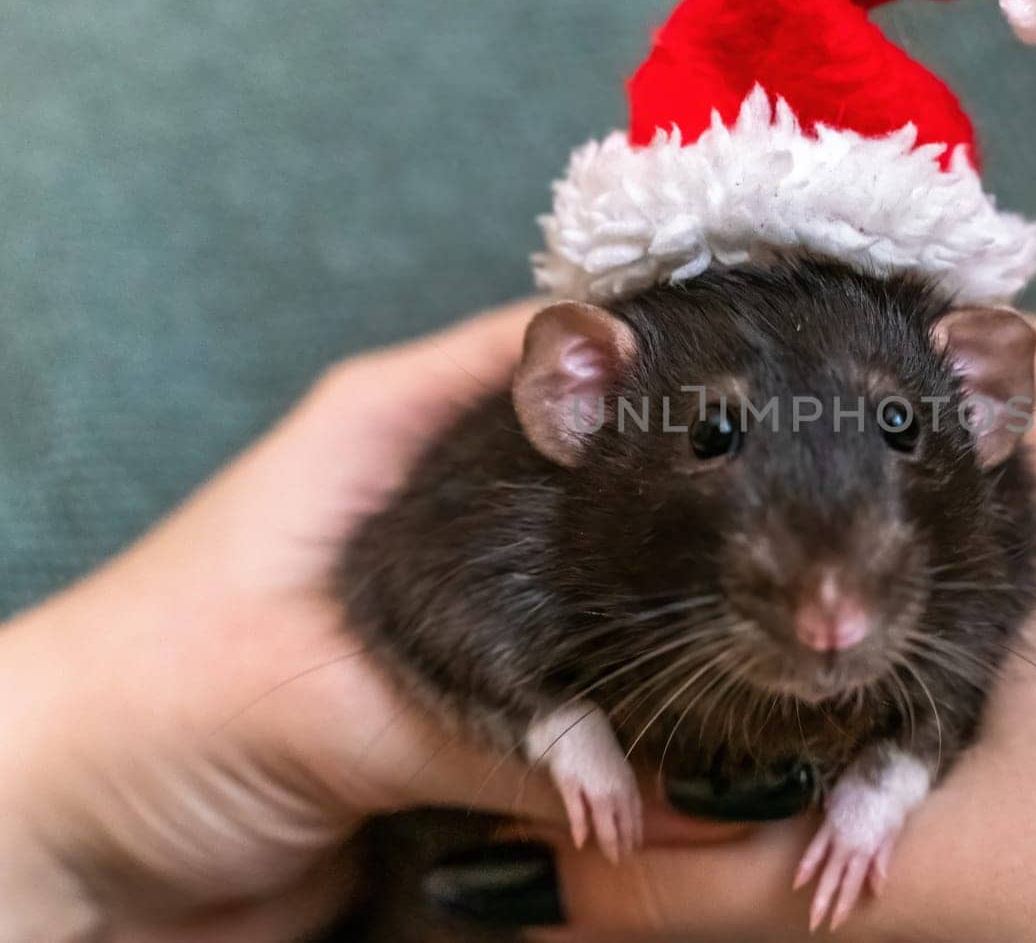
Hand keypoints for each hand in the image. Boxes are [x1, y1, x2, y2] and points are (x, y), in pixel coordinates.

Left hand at [0, 302, 730, 940]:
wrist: (61, 855)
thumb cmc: (128, 714)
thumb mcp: (314, 696)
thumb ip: (482, 734)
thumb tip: (638, 791)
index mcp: (390, 431)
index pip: (554, 352)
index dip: (663, 366)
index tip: (770, 402)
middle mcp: (432, 504)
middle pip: (598, 482)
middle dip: (689, 521)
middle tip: (791, 557)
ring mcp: (453, 605)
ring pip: (594, 598)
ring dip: (662, 640)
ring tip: (764, 660)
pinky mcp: (454, 700)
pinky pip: (564, 701)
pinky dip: (618, 726)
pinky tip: (688, 746)